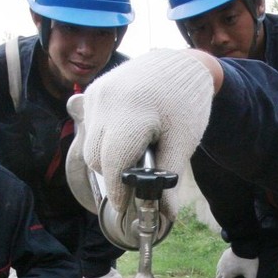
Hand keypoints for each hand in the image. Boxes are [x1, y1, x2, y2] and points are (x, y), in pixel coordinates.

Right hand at [82, 49, 214, 219]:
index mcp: (133, 113)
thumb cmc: (187, 102)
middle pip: (97, 158)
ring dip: (108, 157)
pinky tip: (127, 132)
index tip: (126, 205)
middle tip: (137, 176)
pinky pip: (91, 127)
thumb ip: (170, 178)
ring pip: (91, 144)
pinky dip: (105, 138)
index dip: (118, 190)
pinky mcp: (94, 91)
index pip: (113, 163)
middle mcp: (108, 101)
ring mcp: (98, 94)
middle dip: (114, 174)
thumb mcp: (183, 142)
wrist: (182, 63)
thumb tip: (165, 214)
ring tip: (136, 149)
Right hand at [215, 248, 258, 277]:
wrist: (244, 245)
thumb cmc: (248, 260)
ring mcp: (221, 262)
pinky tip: (223, 271)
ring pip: (217, 272)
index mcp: (227, 275)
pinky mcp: (223, 257)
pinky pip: (219, 266)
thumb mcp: (251, 274)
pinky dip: (219, 271)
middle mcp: (222, 269)